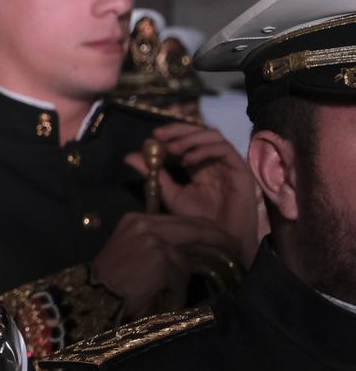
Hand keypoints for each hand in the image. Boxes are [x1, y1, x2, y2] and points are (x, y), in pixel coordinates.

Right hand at [90, 212, 239, 318]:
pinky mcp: (161, 258)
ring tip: (185, 287)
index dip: (204, 229)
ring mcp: (154, 239)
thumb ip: (156, 244)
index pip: (180, 220)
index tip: (223, 237)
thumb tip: (188, 254)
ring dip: (185, 277)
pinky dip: (176, 291)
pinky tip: (167, 300)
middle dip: (217, 239)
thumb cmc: (109, 280)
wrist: (91, 296)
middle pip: (193, 228)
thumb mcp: (130, 251)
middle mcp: (145, 223)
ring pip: (187, 257)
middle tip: (236, 247)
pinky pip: (180, 276)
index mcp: (136, 219)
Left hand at [123, 122, 263, 264]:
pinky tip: (188, 161)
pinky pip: (224, 149)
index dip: (170, 134)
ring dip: (190, 138)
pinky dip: (204, 150)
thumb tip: (129, 156)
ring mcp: (228, 163)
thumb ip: (154, 174)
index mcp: (198, 164)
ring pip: (213, 136)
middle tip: (159, 136)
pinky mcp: (240, 169)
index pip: (186, 138)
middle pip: (199, 131)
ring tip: (172, 150)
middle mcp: (214, 160)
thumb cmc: (198, 221)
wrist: (220, 240)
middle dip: (178, 130)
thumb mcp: (170, 195)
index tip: (152, 137)